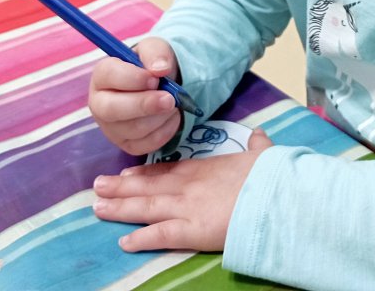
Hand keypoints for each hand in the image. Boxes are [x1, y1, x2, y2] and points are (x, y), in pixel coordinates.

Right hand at [88, 36, 183, 155]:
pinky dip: (165, 131)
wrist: (162, 87)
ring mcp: (111, 127)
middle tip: (170, 99)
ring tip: (173, 104)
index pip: (108, 75)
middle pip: (112, 109)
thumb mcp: (155, 49)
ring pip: (133, 129)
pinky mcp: (126, 144)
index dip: (132, 78)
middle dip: (144, 105)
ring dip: (160, 117)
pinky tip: (172, 117)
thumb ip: (156, 53)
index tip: (155, 78)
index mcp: (103, 75)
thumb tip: (160, 69)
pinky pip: (145, 144)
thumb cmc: (152, 66)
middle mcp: (100, 103)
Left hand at [92, 127, 274, 251]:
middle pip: (149, 186)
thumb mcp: (265, 154)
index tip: (128, 173)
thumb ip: (259, 145)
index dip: (145, 173)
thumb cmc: (273, 174)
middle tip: (98, 186)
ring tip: (97, 207)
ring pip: (145, 206)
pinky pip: (159, 235)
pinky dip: (140, 238)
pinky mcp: (191, 230)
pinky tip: (124, 242)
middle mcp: (190, 185)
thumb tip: (260, 133)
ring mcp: (187, 206)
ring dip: (120, 207)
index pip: (169, 169)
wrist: (277, 193)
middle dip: (121, 187)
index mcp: (206, 168)